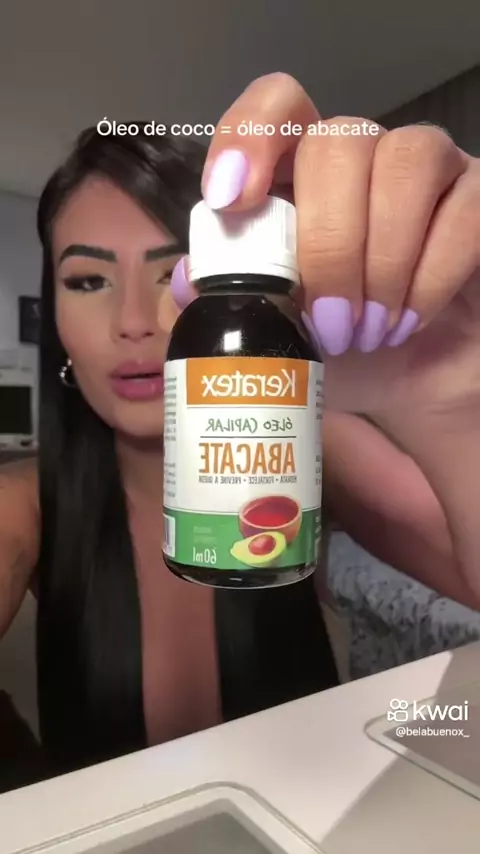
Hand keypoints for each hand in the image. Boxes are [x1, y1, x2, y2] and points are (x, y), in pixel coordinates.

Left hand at [170, 72, 478, 356]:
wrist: (410, 381)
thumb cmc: (335, 351)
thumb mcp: (268, 335)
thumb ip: (222, 305)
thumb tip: (186, 280)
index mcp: (300, 175)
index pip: (277, 108)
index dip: (249, 136)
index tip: (232, 201)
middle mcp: (362, 157)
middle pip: (338, 142)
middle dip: (329, 244)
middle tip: (331, 325)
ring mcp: (425, 170)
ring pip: (405, 161)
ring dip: (382, 259)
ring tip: (370, 331)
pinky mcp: (475, 197)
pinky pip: (465, 208)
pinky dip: (432, 274)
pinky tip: (410, 319)